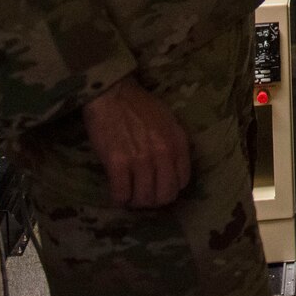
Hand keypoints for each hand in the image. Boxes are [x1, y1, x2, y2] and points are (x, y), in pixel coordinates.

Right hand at [81, 76, 190, 208]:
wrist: (113, 94)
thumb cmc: (140, 106)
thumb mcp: (169, 121)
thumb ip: (175, 145)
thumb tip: (174, 171)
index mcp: (178, 143)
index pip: (182, 181)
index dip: (170, 188)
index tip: (159, 187)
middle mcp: (163, 153)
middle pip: (165, 195)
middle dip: (154, 200)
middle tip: (143, 195)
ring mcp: (141, 159)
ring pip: (144, 198)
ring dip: (136, 201)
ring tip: (130, 195)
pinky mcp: (118, 163)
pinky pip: (122, 194)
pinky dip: (119, 199)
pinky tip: (117, 193)